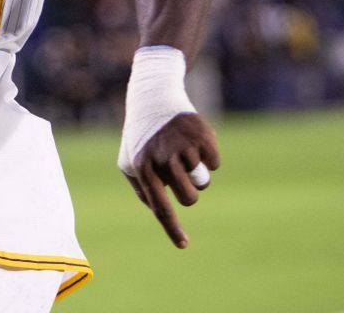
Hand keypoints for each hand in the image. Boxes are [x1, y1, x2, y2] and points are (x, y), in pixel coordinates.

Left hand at [124, 112, 219, 248]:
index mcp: (143, 168)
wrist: (154, 97)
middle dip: (188, 192)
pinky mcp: (202, 136)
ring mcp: (183, 147)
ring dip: (196, 170)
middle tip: (179, 174)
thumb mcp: (129, 158)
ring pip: (202, 180)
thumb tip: (156, 210)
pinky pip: (215, 164)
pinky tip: (192, 140)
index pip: (161, 206)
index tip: (183, 245)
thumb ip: (140, 187)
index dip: (173, 228)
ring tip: (181, 148)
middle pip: (189, 198)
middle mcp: (163, 159)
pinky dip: (207, 156)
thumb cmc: (141, 134)